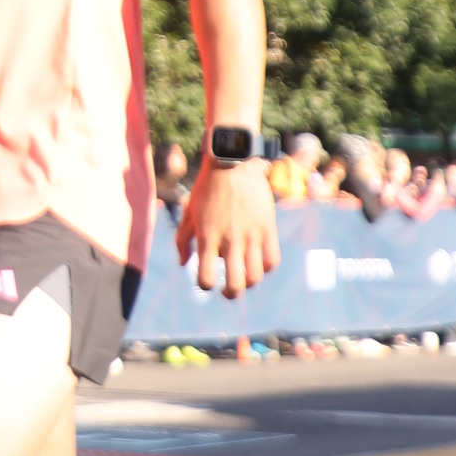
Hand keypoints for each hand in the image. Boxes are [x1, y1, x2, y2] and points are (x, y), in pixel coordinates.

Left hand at [176, 161, 279, 300]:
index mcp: (207, 238)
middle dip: (230, 293)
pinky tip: (258, 260)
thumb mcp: (189, 212)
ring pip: (256, 277)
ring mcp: (251, 235)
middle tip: (228, 289)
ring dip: (249, 282)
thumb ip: (183, 240)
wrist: (232, 162)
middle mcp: (230, 240)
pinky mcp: (268, 228)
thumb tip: (183, 264)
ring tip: (244, 275)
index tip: (207, 279)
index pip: (205, 279)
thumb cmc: (206, 188)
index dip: (205, 285)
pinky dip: (266, 267)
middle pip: (235, 285)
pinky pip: (273, 260)